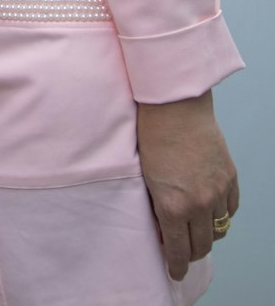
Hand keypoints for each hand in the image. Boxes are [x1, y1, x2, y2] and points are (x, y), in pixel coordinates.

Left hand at [137, 90, 238, 280]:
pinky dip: (222, 213)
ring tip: (194, 227)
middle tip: (181, 249)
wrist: (174, 105)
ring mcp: (217, 191)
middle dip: (190, 252)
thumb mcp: (146, 176)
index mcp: (172, 206)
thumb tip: (164, 227)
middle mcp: (198, 204)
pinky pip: (231, 209)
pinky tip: (210, 208)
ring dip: (206, 233)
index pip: (179, 251)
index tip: (174, 271)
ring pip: (219, 230)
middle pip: (201, 246)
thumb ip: (157, 205)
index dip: (176, 266)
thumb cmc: (152, 135)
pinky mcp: (230, 178)